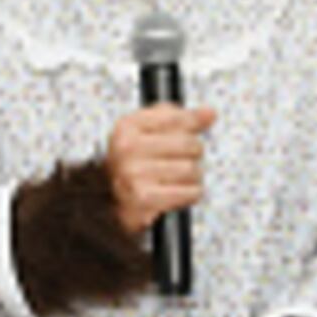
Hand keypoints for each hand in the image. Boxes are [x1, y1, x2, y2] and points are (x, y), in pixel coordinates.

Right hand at [102, 103, 215, 233]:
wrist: (107, 202)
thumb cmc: (132, 167)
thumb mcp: (146, 133)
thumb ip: (178, 119)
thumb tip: (209, 113)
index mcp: (128, 127)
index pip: (177, 117)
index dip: (193, 123)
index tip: (196, 128)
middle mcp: (128, 149)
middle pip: (189, 144)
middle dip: (192, 155)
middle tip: (178, 162)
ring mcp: (135, 174)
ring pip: (192, 170)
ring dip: (192, 178)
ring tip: (176, 179)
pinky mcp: (145, 199)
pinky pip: (190, 192)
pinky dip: (190, 194)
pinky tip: (177, 193)